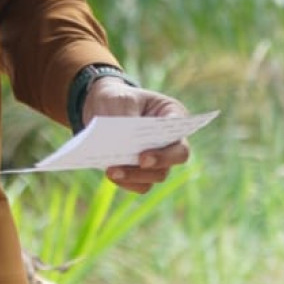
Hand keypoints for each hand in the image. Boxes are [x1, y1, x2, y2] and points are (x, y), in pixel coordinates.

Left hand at [87, 78, 190, 193]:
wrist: (102, 108)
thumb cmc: (118, 99)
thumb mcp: (121, 99)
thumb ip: (126, 116)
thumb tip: (123, 140)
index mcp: (172, 113)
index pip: (180, 129)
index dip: (169, 141)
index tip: (147, 152)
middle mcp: (171, 139)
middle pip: (175, 157)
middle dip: (158, 162)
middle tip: (140, 162)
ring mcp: (159, 157)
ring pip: (158, 174)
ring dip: (136, 176)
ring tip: (112, 171)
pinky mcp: (143, 171)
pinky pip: (141, 184)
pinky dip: (127, 182)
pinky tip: (111, 174)